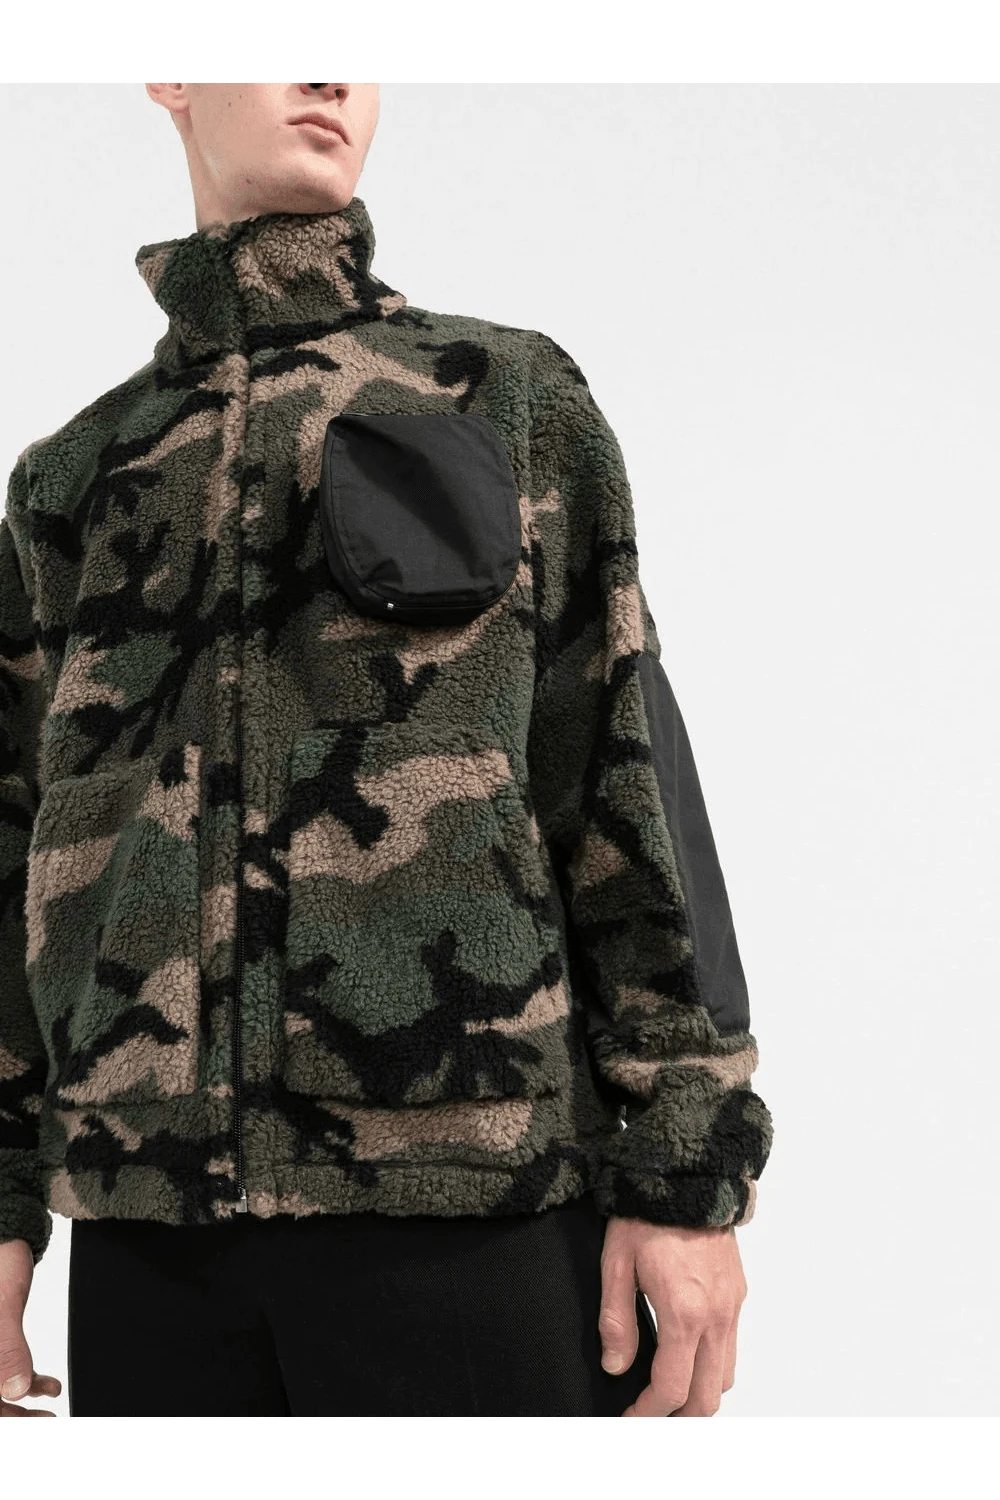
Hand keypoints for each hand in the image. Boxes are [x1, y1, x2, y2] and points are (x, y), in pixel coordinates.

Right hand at [0, 1239, 60, 1416]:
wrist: (5, 1237)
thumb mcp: (4, 1304)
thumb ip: (8, 1348)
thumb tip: (16, 1390)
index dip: (1, 1417)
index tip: (23, 1428)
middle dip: (11, 1417)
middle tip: (43, 1424)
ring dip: (20, 1405)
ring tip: (49, 1414)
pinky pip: (5, 1371)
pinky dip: (27, 1381)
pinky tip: (49, 1386)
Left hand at [599, 1215, 746, 1415]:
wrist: (685, 1175)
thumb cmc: (646, 1214)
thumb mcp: (616, 1263)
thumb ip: (617, 1320)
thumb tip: (616, 1366)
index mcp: (684, 1311)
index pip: (672, 1388)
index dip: (648, 1413)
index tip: (629, 1419)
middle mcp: (716, 1315)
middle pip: (708, 1397)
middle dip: (678, 1416)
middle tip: (648, 1414)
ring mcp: (732, 1306)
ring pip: (725, 1377)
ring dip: (699, 1394)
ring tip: (667, 1390)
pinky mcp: (738, 1294)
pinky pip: (732, 1348)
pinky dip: (712, 1366)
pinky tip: (686, 1355)